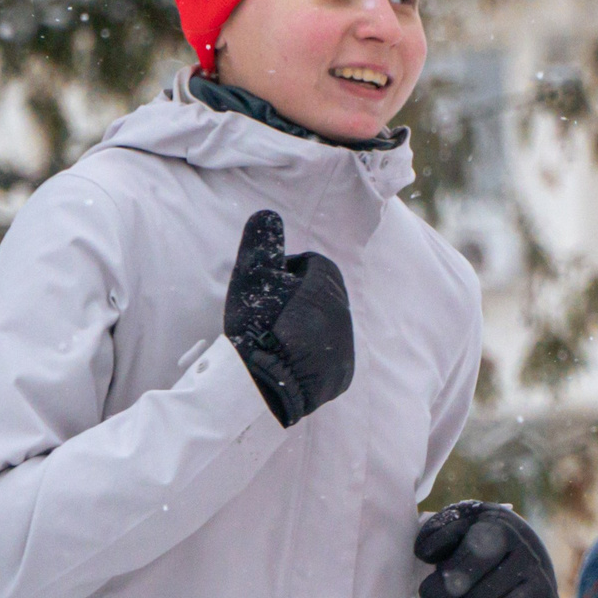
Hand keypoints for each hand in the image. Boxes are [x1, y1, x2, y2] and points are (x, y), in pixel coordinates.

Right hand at [225, 209, 354, 426]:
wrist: (263, 383)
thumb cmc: (255, 325)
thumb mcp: (252, 276)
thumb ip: (262, 243)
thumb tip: (268, 214)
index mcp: (328, 287)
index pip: (315, 265)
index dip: (290, 269)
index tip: (270, 283)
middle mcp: (344, 316)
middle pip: (324, 295)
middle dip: (301, 296)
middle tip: (271, 309)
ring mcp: (345, 348)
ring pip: (327, 325)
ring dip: (307, 324)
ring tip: (276, 335)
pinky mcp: (341, 376)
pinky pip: (330, 355)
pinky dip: (313, 353)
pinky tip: (288, 359)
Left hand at [414, 501, 556, 597]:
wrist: (516, 544)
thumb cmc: (474, 537)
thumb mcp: (453, 524)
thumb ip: (436, 536)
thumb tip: (425, 555)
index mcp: (501, 528)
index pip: (475, 558)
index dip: (448, 582)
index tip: (426, 597)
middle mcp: (528, 554)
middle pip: (486, 592)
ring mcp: (542, 581)